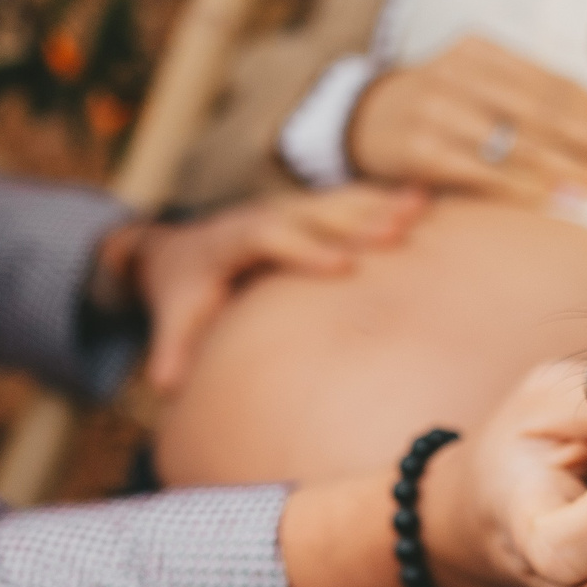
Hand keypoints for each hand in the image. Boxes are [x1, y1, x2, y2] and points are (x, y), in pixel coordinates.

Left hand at [106, 185, 425, 391]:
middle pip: (315, 212)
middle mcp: (267, 214)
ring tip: (422, 206)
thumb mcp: (173, 317)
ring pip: (339, 202)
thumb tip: (162, 385)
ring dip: (380, 205)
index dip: (306, 249)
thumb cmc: (184, 289)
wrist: (180, 251)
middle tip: (399, 230)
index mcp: (233, 239)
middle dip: (356, 220)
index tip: (342, 266)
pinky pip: (351, 203)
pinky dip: (385, 201)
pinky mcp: (310, 212)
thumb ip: (172, 349)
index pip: (270, 236)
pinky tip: (424, 200)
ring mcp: (291, 209)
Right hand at [347, 36, 586, 202]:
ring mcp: (437, 110)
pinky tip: (555, 200)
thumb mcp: (477, 83)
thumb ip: (531, 96)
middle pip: (542, 111)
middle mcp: (460, 73)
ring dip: (569, 169)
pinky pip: (481, 172)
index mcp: (483, 50)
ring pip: (517, 142)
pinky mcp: (419, 149)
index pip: (554, 81)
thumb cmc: (437, 105)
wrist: (357, 119)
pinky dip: (521, 186)